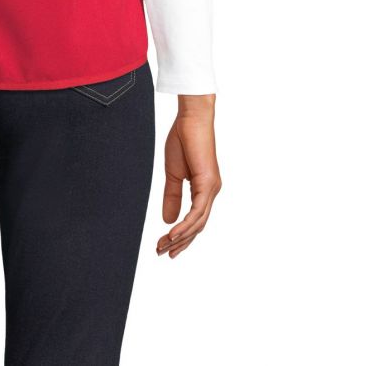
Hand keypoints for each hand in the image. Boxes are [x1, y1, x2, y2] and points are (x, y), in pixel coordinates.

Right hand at [156, 94, 220, 258]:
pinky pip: (198, 211)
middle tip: (162, 253)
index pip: (193, 220)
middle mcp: (211, 192)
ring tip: (164, 247)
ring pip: (198, 223)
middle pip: (197, 226)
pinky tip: (173, 234)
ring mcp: (211, 189)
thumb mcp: (173, 174)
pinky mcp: (208, 184)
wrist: (191, 119)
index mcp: (204, 189)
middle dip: (180, 242)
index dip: (181, 236)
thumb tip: (168, 221)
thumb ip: (171, 196)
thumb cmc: (183, 140)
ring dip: (181, 238)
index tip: (166, 247)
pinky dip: (186, 225)